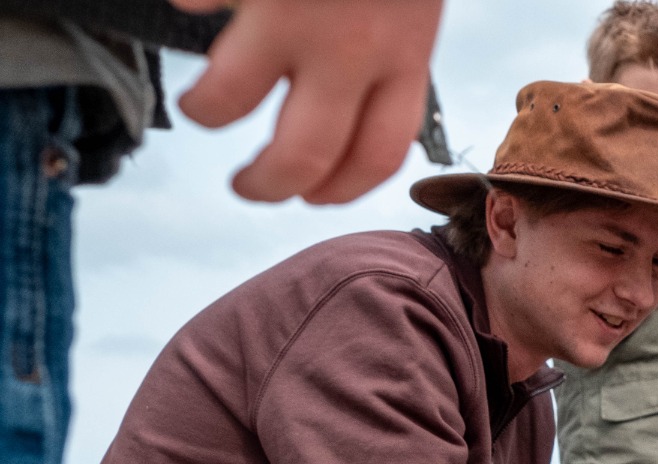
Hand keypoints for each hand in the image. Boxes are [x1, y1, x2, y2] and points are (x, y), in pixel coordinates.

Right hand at [169, 0, 443, 203]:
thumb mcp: (414, 1)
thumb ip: (390, 46)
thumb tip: (356, 98)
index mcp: (405, 52)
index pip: (379, 156)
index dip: (342, 190)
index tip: (313, 196)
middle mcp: (352, 43)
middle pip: (303, 155)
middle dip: (268, 187)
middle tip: (247, 188)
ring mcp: (291, 11)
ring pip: (228, 99)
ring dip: (205, 112)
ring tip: (200, 107)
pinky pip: (194, 6)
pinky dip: (188, 9)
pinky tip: (195, 7)